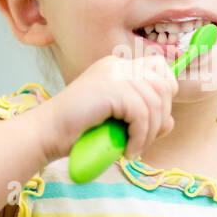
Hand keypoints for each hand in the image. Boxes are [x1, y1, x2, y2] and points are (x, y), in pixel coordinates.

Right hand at [34, 52, 178, 163]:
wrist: (46, 133)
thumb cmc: (77, 130)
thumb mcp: (117, 122)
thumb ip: (144, 118)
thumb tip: (170, 122)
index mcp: (117, 67)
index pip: (159, 69)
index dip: (166, 94)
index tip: (155, 121)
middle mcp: (116, 65)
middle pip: (162, 85)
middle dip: (160, 117)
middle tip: (143, 140)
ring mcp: (113, 74)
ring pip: (154, 102)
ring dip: (149, 133)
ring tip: (133, 150)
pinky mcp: (110, 89)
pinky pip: (141, 114)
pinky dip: (139, 137)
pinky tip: (126, 151)